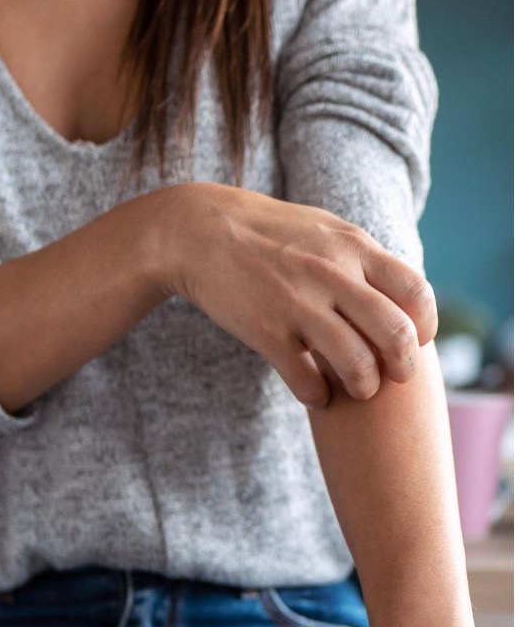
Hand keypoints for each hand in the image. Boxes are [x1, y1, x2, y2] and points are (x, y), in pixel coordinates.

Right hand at [159, 181, 437, 408]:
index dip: (426, 325)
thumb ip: (365, 259)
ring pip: (356, 364)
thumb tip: (402, 293)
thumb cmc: (268, 234)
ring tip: (356, 388)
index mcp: (353, 247)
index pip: (415, 292)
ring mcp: (298, 305)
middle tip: (393, 376)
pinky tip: (314, 393)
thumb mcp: (325, 231)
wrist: (200, 232)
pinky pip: (305, 381)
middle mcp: (332, 275)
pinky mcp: (266, 332)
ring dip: (363, 387)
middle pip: (396, 334)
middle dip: (403, 366)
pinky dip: (317, 396)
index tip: (414, 339)